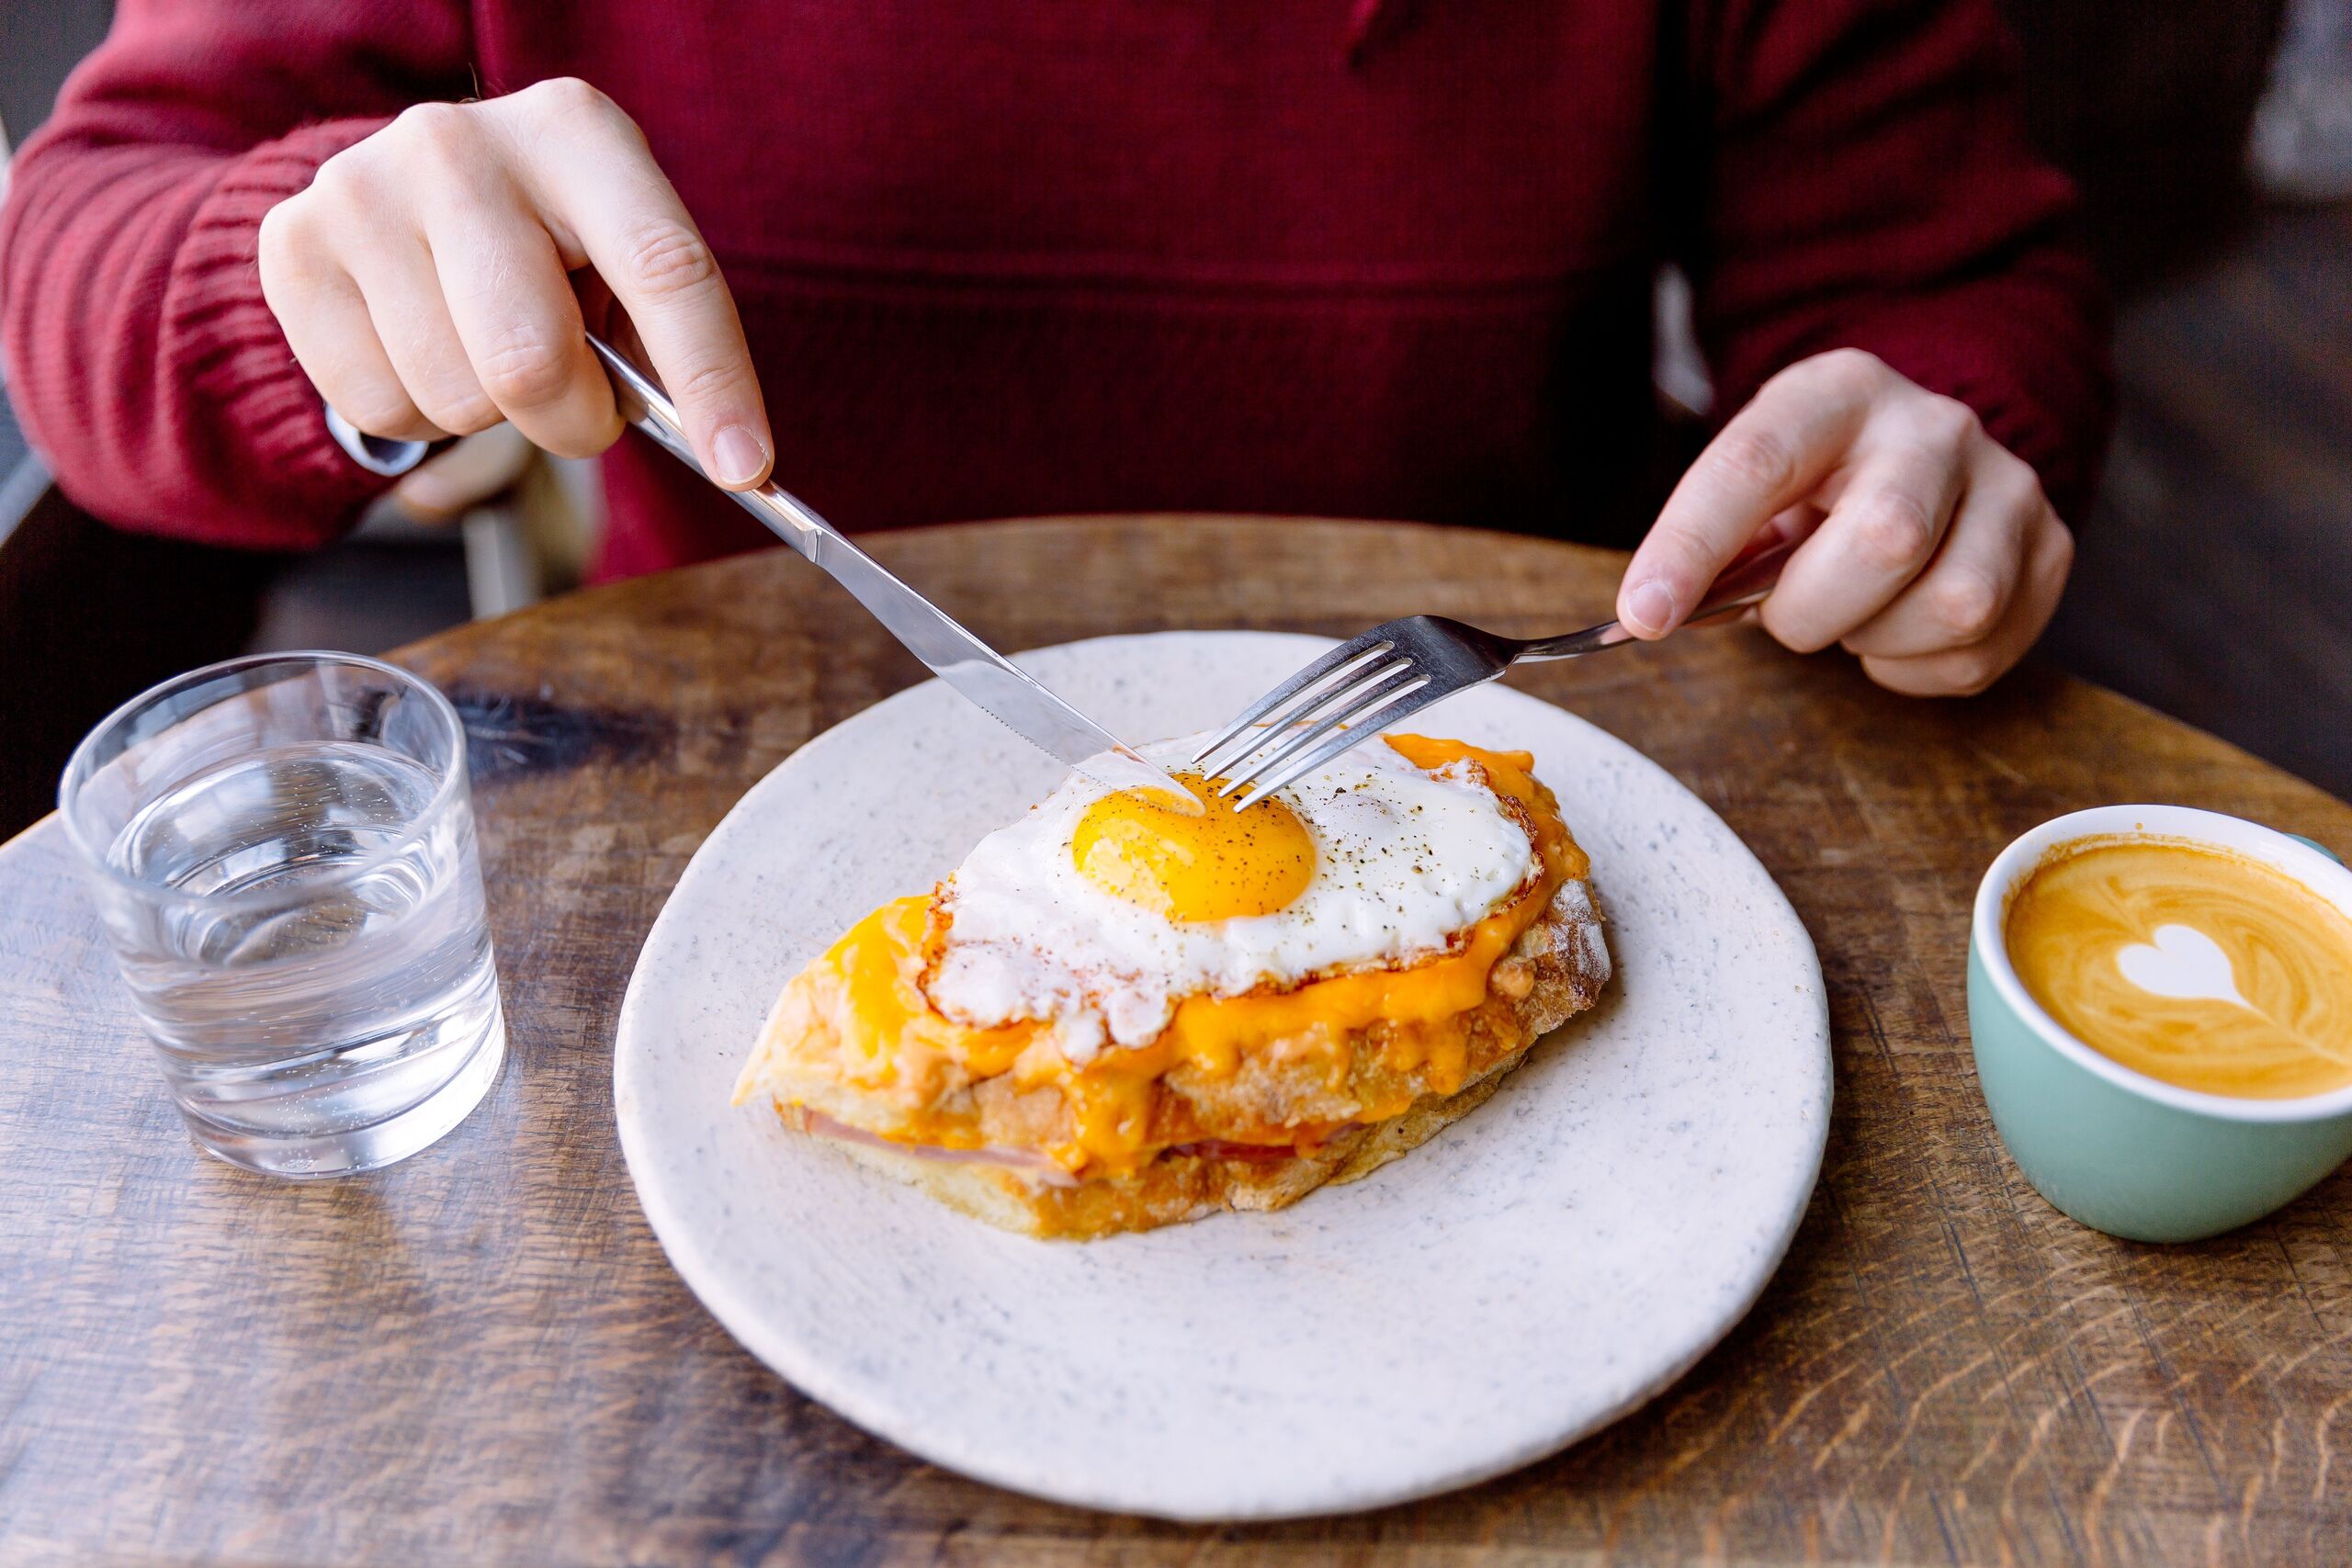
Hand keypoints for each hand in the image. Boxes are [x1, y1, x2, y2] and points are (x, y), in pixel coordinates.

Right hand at [259, 78, 771, 488]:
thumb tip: (726, 457)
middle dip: (573, 421)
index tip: (746, 470)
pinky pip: (380, 410)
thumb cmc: (544, 242)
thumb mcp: (616, 257)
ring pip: (456, 399)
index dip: (712, 382)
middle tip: (578, 407)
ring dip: (491, 414)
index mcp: (575, 131)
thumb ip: (664, 341)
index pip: (663, 269)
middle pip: (533, 362)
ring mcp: (362, 188)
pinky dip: (420, 415)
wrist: (397, 187)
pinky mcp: (293, 246)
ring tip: (483, 347)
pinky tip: (422, 347)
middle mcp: (460, 143)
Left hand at [1615, 349, 2073, 695]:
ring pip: (1954, 604)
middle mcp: (1936, 425)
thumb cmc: (1816, 485)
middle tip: (1787, 611)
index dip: (1693, 545)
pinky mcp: (2050, 550)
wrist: (1922, 457)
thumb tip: (1654, 613)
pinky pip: (1979, 652)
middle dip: (1812, 609)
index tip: (1645, 614)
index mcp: (1837, 393)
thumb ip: (1706, 546)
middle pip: (1885, 540)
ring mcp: (2008, 485)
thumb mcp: (1753, 487)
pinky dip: (1914, 668)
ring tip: (1852, 610)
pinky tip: (1895, 629)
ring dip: (1873, 639)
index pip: (1757, 462)